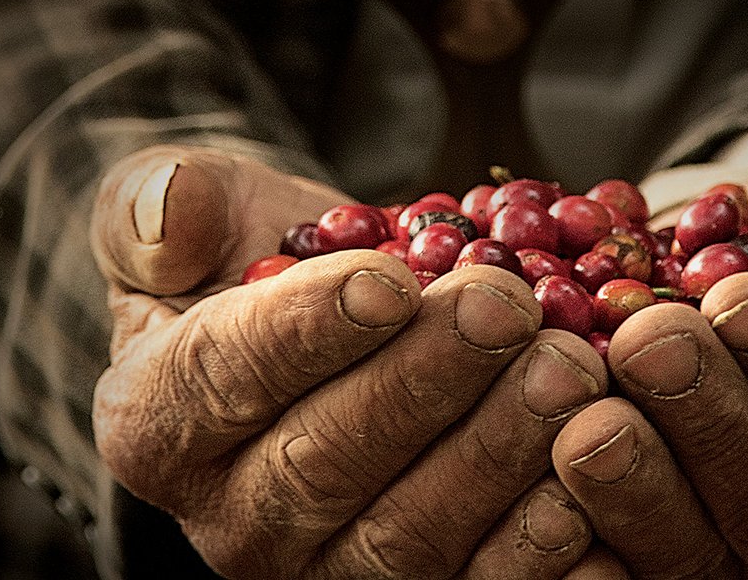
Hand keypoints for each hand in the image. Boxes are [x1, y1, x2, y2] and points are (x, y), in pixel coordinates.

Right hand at [89, 146, 608, 578]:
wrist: (331, 305)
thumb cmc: (255, 250)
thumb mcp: (198, 205)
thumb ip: (160, 203)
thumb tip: (166, 216)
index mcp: (161, 417)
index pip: (222, 378)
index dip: (307, 331)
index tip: (390, 280)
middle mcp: (232, 516)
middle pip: (325, 464)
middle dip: (425, 381)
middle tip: (504, 307)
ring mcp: (325, 564)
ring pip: (407, 535)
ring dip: (495, 450)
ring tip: (566, 367)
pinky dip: (536, 541)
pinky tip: (587, 473)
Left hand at [550, 168, 747, 578]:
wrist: (732, 249)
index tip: (738, 298)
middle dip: (706, 417)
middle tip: (646, 341)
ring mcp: (727, 537)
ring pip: (687, 547)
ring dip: (630, 482)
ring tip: (578, 412)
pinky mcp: (643, 530)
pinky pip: (610, 554)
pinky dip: (564, 518)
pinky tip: (527, 465)